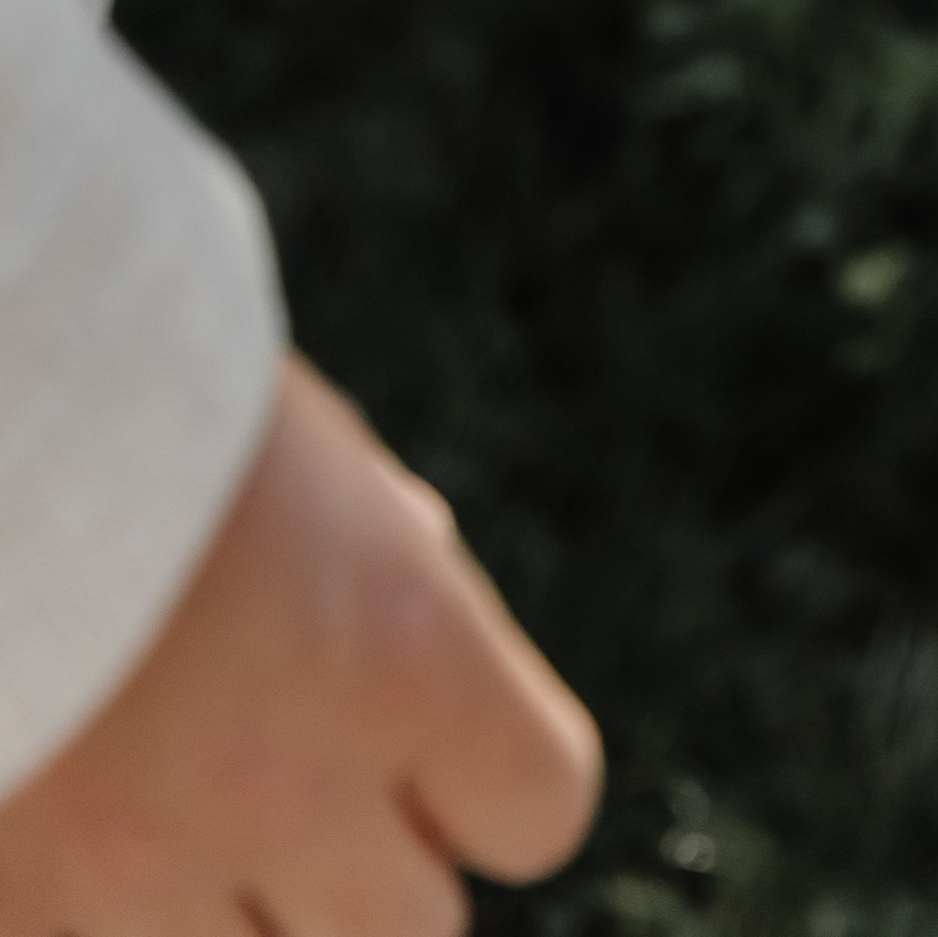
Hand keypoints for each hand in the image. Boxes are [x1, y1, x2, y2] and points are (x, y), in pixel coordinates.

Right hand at [0, 353, 597, 936]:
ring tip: (157, 779)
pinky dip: (91, 913)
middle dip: (369, 866)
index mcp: (399, 648)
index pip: (539, 804)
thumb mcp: (307, 459)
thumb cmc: (136, 399)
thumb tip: (430, 650)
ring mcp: (141, 871)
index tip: (439, 740)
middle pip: (411, 929)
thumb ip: (382, 565)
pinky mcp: (14, 910)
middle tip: (295, 776)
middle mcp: (291, 783)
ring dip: (219, 901)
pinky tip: (64, 805)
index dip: (494, 778)